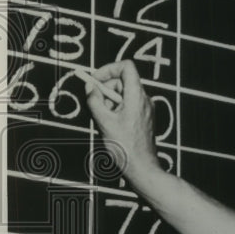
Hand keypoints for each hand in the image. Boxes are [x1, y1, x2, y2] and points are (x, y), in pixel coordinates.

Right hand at [85, 60, 160, 184]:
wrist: (142, 166)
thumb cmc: (125, 146)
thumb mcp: (104, 121)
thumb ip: (95, 100)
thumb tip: (90, 87)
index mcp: (137, 95)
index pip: (126, 67)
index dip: (108, 69)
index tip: (95, 80)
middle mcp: (144, 99)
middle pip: (122, 81)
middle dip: (105, 88)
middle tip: (94, 102)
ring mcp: (145, 108)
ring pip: (123, 94)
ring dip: (109, 100)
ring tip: (103, 118)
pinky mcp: (143, 117)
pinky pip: (127, 104)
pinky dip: (116, 108)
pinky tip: (111, 124)